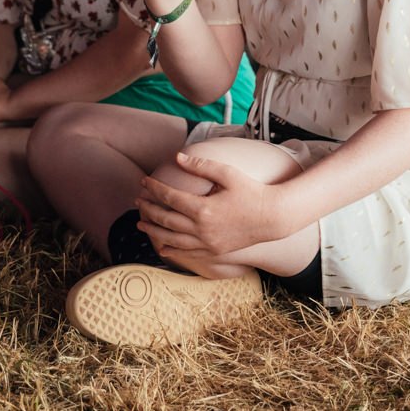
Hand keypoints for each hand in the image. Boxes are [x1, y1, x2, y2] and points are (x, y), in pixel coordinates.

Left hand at [134, 152, 284, 261]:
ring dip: (153, 230)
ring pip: (172, 238)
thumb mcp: (227, 173)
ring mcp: (207, 243)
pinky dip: (171, 250)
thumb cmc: (252, 191)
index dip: (154, 188)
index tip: (144, 181)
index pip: (169, 197)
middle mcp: (202, 229)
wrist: (273, 218)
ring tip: (140, 223)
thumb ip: (201, 166)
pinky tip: (161, 246)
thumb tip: (177, 157)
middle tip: (137, 200)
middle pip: (166, 218)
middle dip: (148, 208)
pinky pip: (187, 253)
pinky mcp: (214, 252)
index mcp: (203, 208)